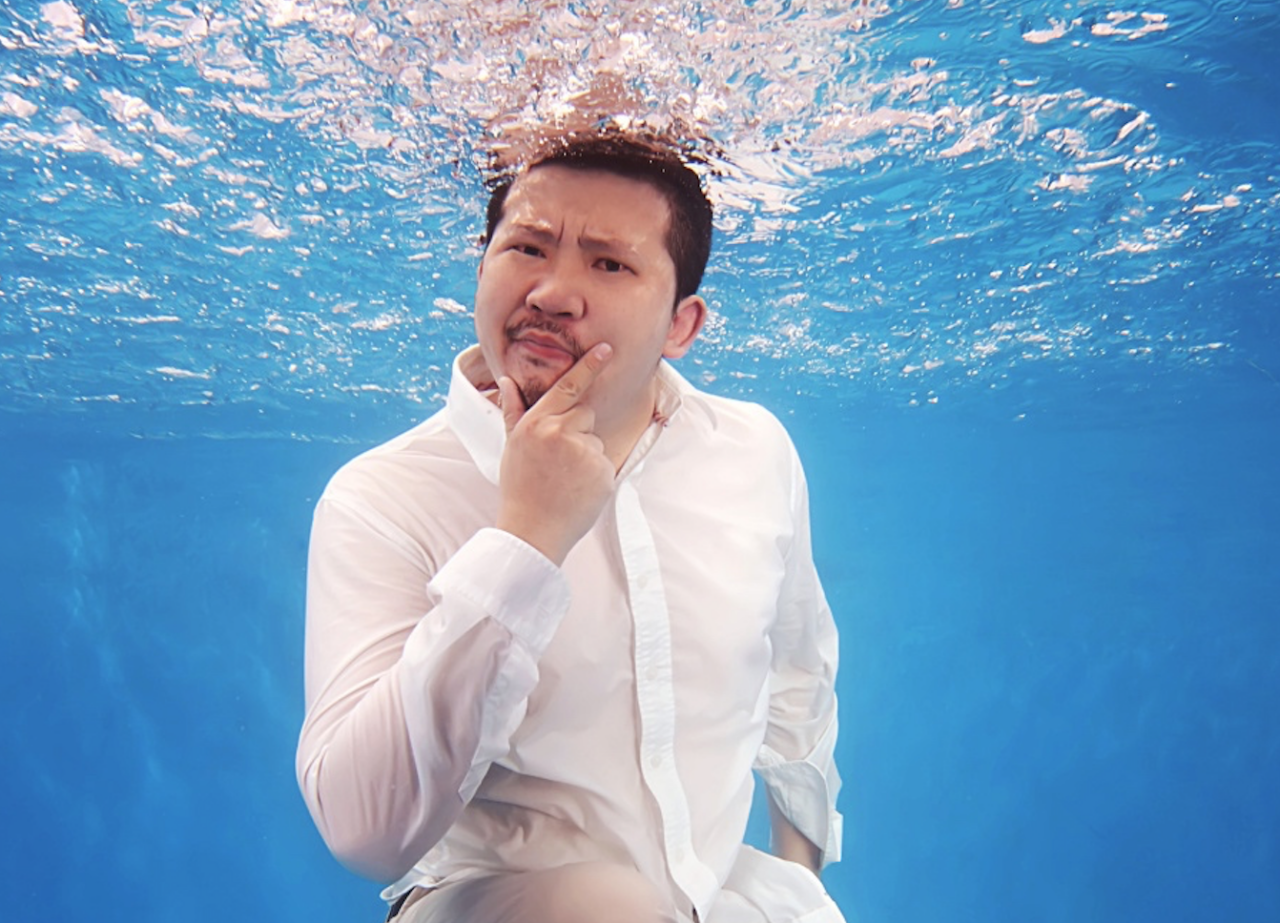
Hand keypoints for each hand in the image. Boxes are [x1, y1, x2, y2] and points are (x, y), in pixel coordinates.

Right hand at [496, 343, 614, 564]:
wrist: (532, 531)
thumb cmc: (520, 488)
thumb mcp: (512, 446)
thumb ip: (514, 411)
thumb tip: (508, 381)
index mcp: (536, 423)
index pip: (568, 387)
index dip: (589, 366)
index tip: (606, 349)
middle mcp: (559, 432)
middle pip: (586, 413)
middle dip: (578, 430)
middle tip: (559, 461)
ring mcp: (583, 452)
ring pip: (595, 440)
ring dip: (586, 455)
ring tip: (565, 479)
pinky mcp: (601, 471)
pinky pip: (605, 463)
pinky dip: (596, 476)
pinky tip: (577, 490)